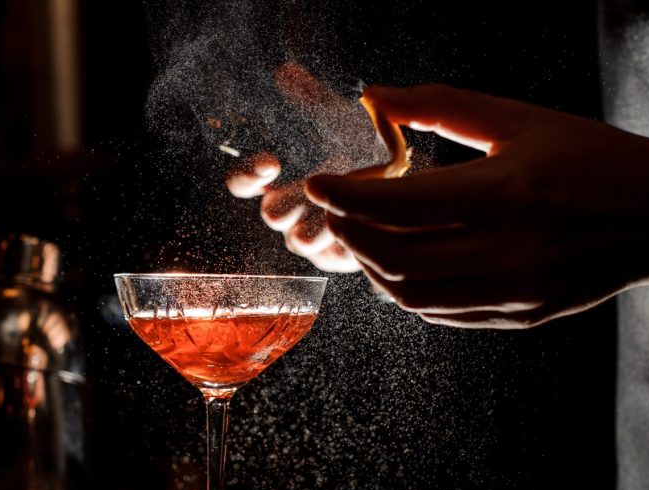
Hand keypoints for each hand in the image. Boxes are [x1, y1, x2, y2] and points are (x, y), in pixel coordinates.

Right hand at [226, 63, 385, 271]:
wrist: (407, 175)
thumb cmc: (366, 144)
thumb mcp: (338, 117)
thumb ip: (310, 97)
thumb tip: (286, 71)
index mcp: (279, 180)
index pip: (241, 183)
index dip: (247, 175)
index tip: (270, 161)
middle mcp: (291, 211)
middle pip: (271, 215)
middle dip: (292, 199)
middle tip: (316, 185)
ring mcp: (313, 238)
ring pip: (299, 240)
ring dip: (322, 221)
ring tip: (347, 203)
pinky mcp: (339, 258)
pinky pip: (331, 258)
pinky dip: (347, 241)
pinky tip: (366, 221)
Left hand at [306, 84, 648, 327]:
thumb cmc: (592, 160)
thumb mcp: (520, 119)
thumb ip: (442, 107)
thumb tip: (377, 97)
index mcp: (511, 194)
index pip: (402, 204)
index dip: (346, 195)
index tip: (319, 182)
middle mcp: (511, 252)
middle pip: (395, 256)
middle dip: (348, 232)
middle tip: (334, 210)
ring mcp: (515, 293)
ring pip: (409, 294)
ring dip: (370, 266)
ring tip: (360, 234)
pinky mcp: (518, 317)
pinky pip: (437, 312)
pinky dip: (403, 288)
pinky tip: (397, 261)